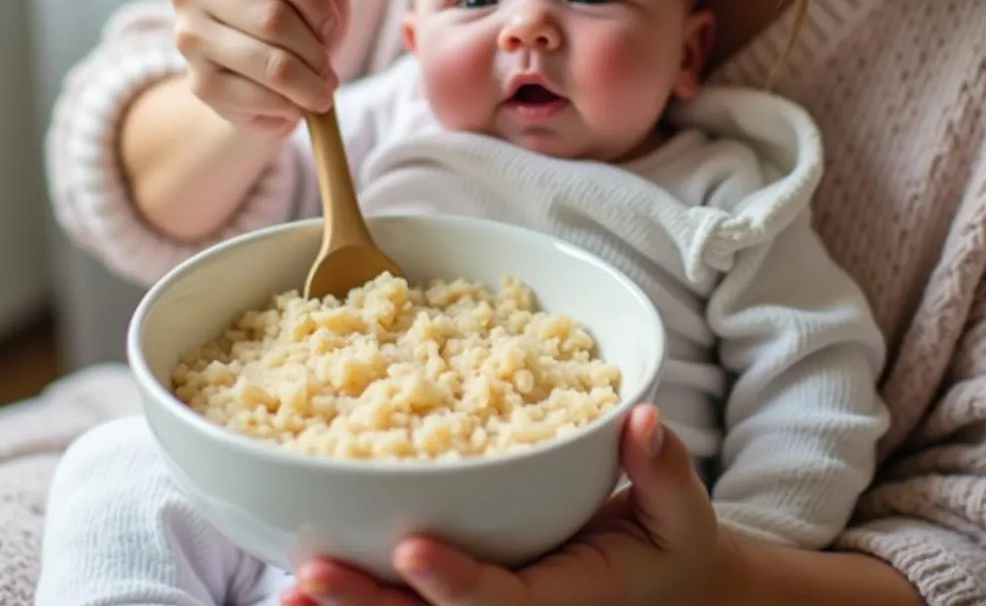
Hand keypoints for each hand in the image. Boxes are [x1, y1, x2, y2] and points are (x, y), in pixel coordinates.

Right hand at [168, 0, 347, 137]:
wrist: (274, 78)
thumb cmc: (300, 16)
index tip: (330, 18)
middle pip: (272, 16)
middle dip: (315, 44)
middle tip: (327, 57)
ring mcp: (187, 38)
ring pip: (271, 62)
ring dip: (311, 80)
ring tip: (323, 84)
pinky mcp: (199, 84)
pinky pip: (261, 97)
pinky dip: (293, 103)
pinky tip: (297, 100)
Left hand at [280, 406, 739, 605]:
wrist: (661, 593)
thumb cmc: (666, 548)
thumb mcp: (680, 513)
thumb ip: (662, 470)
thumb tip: (642, 416)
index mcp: (566, 600)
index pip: (505, 602)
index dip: (456, 581)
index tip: (411, 547)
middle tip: (310, 576)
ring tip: (288, 588)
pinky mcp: (469, 598)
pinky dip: (359, 599)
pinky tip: (302, 584)